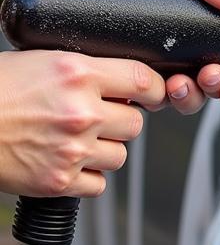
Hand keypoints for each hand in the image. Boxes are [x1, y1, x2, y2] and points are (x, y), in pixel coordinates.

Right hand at [0, 50, 165, 197]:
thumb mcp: (40, 61)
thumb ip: (83, 71)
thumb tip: (121, 83)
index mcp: (77, 74)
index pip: (144, 80)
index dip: (153, 90)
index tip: (152, 96)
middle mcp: (80, 111)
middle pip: (136, 123)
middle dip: (120, 121)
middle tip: (96, 119)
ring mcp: (71, 149)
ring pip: (121, 155)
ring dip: (105, 150)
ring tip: (76, 140)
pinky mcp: (59, 180)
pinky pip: (98, 184)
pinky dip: (87, 177)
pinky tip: (67, 162)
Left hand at [60, 0, 219, 112]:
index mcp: (204, 21)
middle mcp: (182, 45)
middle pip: (208, 86)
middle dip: (210, 91)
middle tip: (202, 78)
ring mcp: (153, 59)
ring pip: (176, 97)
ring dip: (182, 99)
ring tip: (173, 86)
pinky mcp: (123, 66)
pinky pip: (137, 94)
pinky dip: (142, 98)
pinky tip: (138, 88)